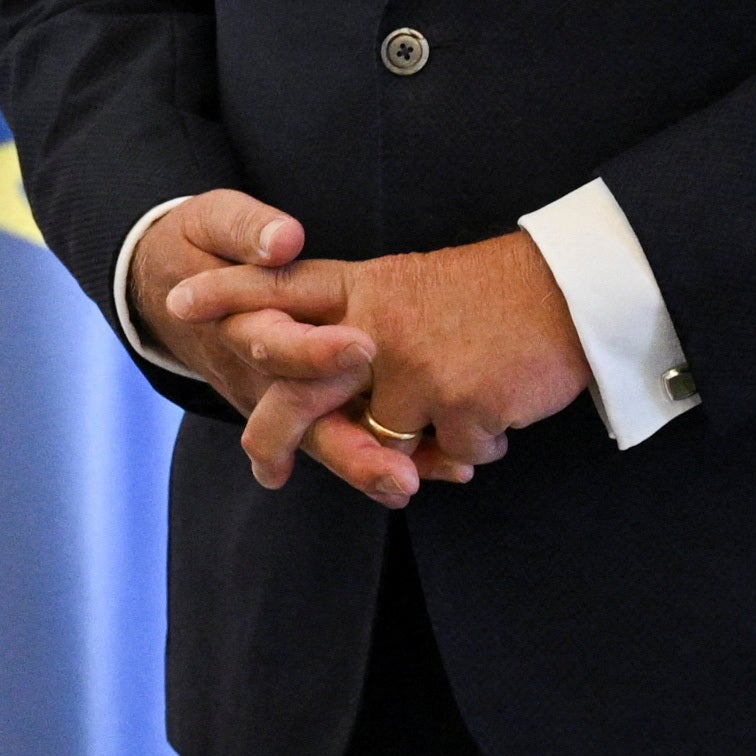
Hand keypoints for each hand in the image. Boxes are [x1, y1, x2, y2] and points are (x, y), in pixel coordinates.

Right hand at [135, 193, 391, 494]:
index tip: (364, 348)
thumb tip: (283, 240)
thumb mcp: (212, 220)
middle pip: (299, 419)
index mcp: (237, 321)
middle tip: (398, 473)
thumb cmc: (200, 245)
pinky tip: (437, 469)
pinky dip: (385, 458)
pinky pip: (340, 438)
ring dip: (368, 468)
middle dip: (349, 449)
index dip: (314, 351)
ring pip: (320, 441)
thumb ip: (245, 229)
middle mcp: (254, 373)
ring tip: (416, 485)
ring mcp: (274, 398)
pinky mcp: (297, 409)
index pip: (273, 344)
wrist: (164, 286)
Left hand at [171, 226, 595, 509]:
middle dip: (275, 435)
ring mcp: (414, 366)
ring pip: (383, 437)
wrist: (576, 296)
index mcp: (366, 287)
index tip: (178, 300)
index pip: (283, 285)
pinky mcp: (455, 405)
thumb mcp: (415, 288)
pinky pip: (447, 454)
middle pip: (300, 386)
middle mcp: (376, 325)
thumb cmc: (497, 297)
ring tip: (466, 396)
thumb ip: (364, 324)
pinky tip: (499, 406)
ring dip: (422, 440)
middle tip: (265, 471)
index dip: (229, 292)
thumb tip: (324, 381)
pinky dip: (473, 444)